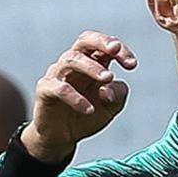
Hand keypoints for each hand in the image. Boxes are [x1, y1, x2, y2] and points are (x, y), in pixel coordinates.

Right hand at [21, 31, 137, 162]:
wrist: (63, 136)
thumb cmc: (88, 114)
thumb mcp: (111, 107)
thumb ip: (118, 95)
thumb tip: (108, 90)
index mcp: (93, 63)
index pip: (104, 46)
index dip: (120, 50)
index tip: (132, 65)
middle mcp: (74, 64)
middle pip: (84, 41)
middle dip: (101, 42)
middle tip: (115, 49)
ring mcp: (57, 75)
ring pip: (72, 59)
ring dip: (92, 67)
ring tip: (108, 78)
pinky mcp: (45, 90)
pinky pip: (59, 88)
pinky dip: (76, 98)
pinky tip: (90, 110)